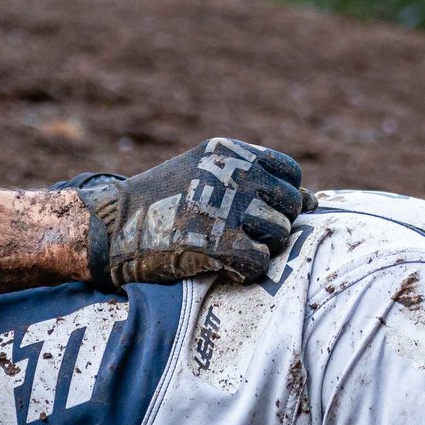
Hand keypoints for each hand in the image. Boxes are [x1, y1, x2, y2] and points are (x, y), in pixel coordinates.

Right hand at [76, 138, 310, 288]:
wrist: (110, 227)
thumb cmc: (162, 204)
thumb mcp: (205, 174)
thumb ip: (255, 181)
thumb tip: (314, 202)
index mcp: (231, 153)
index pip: (290, 174)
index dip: (281, 199)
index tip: (256, 214)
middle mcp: (234, 173)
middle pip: (291, 207)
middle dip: (273, 226)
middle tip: (240, 237)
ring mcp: (227, 207)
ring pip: (280, 235)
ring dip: (261, 249)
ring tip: (229, 250)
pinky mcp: (217, 242)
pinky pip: (260, 262)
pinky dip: (246, 272)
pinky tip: (223, 268)